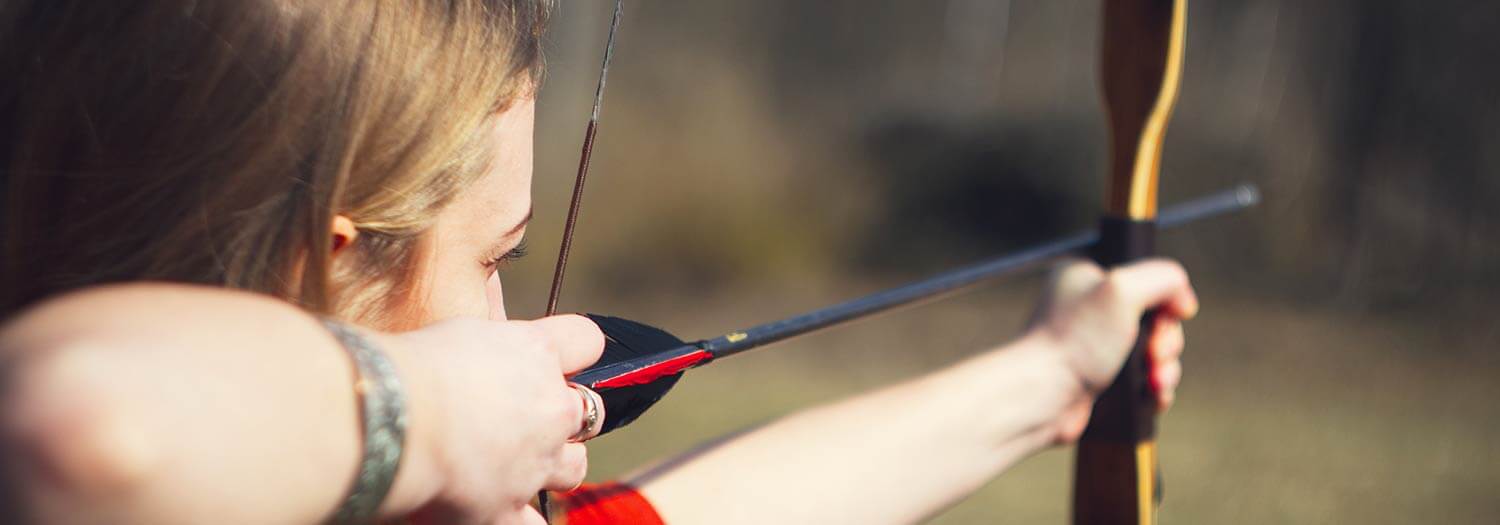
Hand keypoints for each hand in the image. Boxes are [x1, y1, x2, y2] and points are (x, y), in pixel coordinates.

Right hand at [383, 314, 603, 523]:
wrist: (385, 419)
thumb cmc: (406, 365)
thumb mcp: (453, 328)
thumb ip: (486, 326)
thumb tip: (493, 291)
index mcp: (535, 352)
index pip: (586, 340)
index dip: (574, 349)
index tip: (561, 355)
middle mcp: (549, 407)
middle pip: (588, 410)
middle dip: (564, 414)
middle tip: (526, 417)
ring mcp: (534, 462)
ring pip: (574, 466)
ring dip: (554, 464)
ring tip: (519, 464)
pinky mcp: (507, 508)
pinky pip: (534, 524)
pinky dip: (521, 518)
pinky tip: (506, 512)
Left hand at [1028, 258, 1197, 441]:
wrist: (1043, 397)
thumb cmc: (1073, 341)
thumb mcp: (1122, 288)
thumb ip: (1163, 277)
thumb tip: (1183, 299)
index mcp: (1087, 276)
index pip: (1147, 278)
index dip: (1167, 299)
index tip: (1169, 315)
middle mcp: (1091, 308)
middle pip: (1156, 318)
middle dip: (1166, 339)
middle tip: (1154, 353)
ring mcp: (1096, 346)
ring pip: (1155, 352)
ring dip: (1165, 367)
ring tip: (1153, 380)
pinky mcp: (1102, 379)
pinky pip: (1145, 380)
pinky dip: (1154, 388)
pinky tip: (1152, 395)